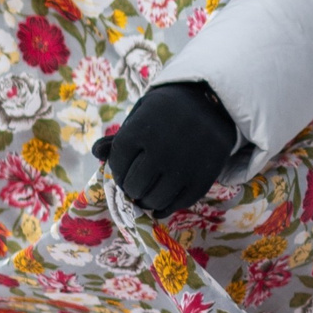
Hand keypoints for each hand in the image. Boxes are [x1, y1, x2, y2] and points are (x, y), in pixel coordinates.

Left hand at [93, 82, 239, 215]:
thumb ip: (120, 136)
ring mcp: (184, 165)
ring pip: (155, 199)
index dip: (116, 171)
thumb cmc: (170, 111)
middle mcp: (162, 149)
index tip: (122, 172)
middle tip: (135, 187)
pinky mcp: (203, 177)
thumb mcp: (142, 114)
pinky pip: (179, 203)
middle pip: (134, 185)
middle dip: (131, 189)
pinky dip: (166, 208)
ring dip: (147, 202)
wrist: (215, 104)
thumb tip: (97, 154)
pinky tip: (161, 205)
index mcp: (142, 130)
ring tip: (147, 196)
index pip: (118, 163)